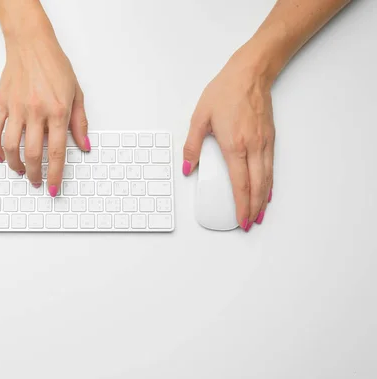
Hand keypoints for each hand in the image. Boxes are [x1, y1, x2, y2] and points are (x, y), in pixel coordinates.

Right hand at [0, 19, 88, 196]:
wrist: (31, 43)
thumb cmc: (54, 65)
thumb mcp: (76, 93)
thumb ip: (80, 122)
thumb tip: (83, 146)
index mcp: (58, 111)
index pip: (57, 151)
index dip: (55, 174)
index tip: (53, 187)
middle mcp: (37, 111)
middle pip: (34, 153)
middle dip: (35, 174)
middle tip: (36, 182)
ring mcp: (17, 107)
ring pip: (12, 146)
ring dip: (16, 163)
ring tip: (20, 170)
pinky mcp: (2, 102)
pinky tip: (1, 156)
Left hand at [183, 46, 274, 231]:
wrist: (250, 73)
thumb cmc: (225, 92)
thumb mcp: (199, 117)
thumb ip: (192, 146)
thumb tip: (187, 167)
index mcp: (234, 145)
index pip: (239, 183)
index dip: (240, 204)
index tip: (240, 218)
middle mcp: (253, 147)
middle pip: (256, 186)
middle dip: (253, 208)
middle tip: (250, 223)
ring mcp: (264, 143)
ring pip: (267, 179)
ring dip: (263, 199)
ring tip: (259, 214)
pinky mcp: (270, 138)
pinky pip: (271, 167)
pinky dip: (269, 183)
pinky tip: (267, 191)